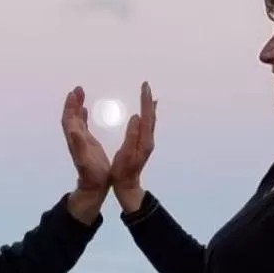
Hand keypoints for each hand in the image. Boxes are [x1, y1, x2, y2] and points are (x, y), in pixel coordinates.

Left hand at [62, 87, 110, 198]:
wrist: (94, 187)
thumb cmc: (91, 176)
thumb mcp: (85, 161)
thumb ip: (79, 146)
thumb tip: (72, 130)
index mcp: (75, 141)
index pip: (69, 121)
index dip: (70, 108)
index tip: (73, 93)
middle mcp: (75, 139)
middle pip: (71, 118)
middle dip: (73, 103)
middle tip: (78, 89)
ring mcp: (81, 141)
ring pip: (75, 120)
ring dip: (76, 107)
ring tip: (80, 93)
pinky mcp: (87, 144)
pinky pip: (82, 126)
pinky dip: (82, 116)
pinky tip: (85, 109)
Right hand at [111, 82, 155, 210]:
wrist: (127, 186)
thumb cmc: (123, 173)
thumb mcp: (125, 154)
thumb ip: (131, 136)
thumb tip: (137, 117)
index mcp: (144, 141)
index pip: (146, 116)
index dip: (145, 101)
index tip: (144, 87)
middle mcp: (147, 140)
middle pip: (150, 116)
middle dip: (148, 100)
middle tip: (146, 86)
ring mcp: (145, 143)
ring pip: (149, 120)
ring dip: (149, 107)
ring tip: (148, 95)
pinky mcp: (142, 145)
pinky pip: (146, 126)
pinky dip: (147, 115)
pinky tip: (144, 114)